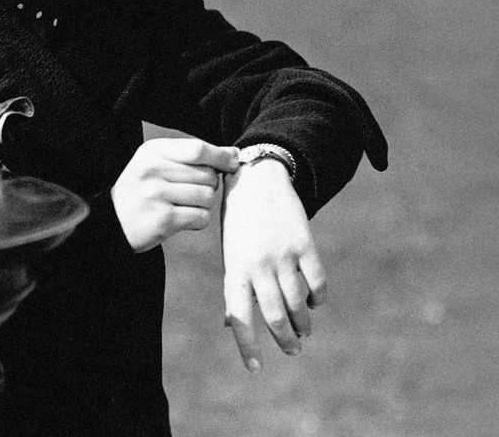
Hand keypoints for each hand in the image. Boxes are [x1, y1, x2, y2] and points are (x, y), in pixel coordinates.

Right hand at [111, 138, 239, 252]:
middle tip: (188, 191)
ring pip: (207, 196)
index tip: (233, 162)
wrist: (112, 222)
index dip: (221, 156)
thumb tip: (234, 153)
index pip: (197, 149)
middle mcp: (152, 170)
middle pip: (207, 174)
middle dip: (208, 184)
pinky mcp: (163, 220)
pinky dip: (197, 220)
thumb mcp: (156, 162)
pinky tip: (180, 219)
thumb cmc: (142, 190)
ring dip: (202, 204)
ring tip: (182, 205)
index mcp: (152, 151)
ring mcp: (156, 195)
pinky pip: (202, 217)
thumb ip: (191, 156)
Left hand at [221, 158, 326, 371]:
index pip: (239, 316)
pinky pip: (317, 282)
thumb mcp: (229, 252)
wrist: (256, 179)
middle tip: (292, 351)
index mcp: (235, 268)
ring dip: (302, 324)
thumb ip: (235, 286)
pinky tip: (315, 304)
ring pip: (297, 303)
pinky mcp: (305, 244)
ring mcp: (283, 255)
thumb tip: (231, 323)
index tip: (255, 369)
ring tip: (303, 333)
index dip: (247, 345)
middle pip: (274, 316)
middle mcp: (258, 265)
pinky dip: (318, 298)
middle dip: (284, 339)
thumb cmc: (238, 222)